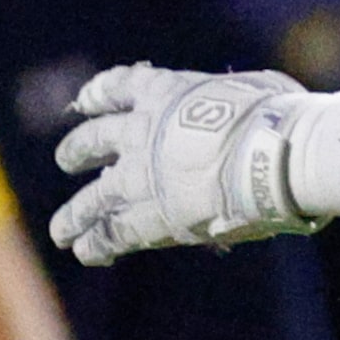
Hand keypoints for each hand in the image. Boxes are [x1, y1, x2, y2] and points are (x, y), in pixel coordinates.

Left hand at [50, 65, 318, 263]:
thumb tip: (252, 103)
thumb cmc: (278, 117)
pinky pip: (115, 232)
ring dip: (75, 214)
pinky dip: (98, 243)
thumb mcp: (255, 88)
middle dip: (77, 151)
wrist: (272, 154)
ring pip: (93, 198)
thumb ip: (237, 98)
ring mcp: (140, 176)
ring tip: (60, 230)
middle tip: (66, 161)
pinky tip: (87, 252)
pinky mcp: (152, 216)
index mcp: (165, 93)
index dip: (99, 93)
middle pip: (93, 141)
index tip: (85, 102)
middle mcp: (141, 132)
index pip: (120, 86)